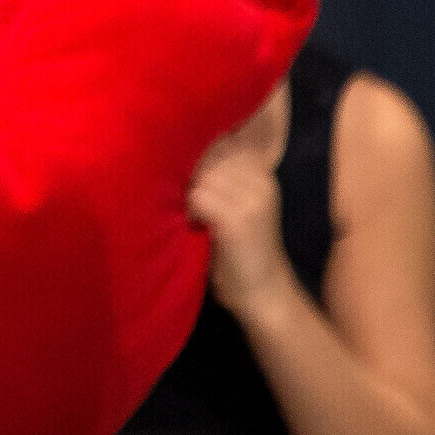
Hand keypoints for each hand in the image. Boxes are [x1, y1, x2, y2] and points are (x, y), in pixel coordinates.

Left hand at [186, 141, 291, 315]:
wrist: (262, 293)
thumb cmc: (237, 249)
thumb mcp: (233, 205)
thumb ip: (216, 178)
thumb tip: (172, 148)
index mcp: (260, 172)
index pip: (219, 141)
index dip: (194, 152)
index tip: (181, 166)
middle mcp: (260, 179)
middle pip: (206, 157)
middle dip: (187, 174)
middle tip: (188, 202)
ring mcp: (252, 197)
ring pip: (199, 177)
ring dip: (186, 195)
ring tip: (193, 217)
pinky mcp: (239, 218)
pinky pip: (198, 197)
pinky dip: (189, 211)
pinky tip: (196, 226)